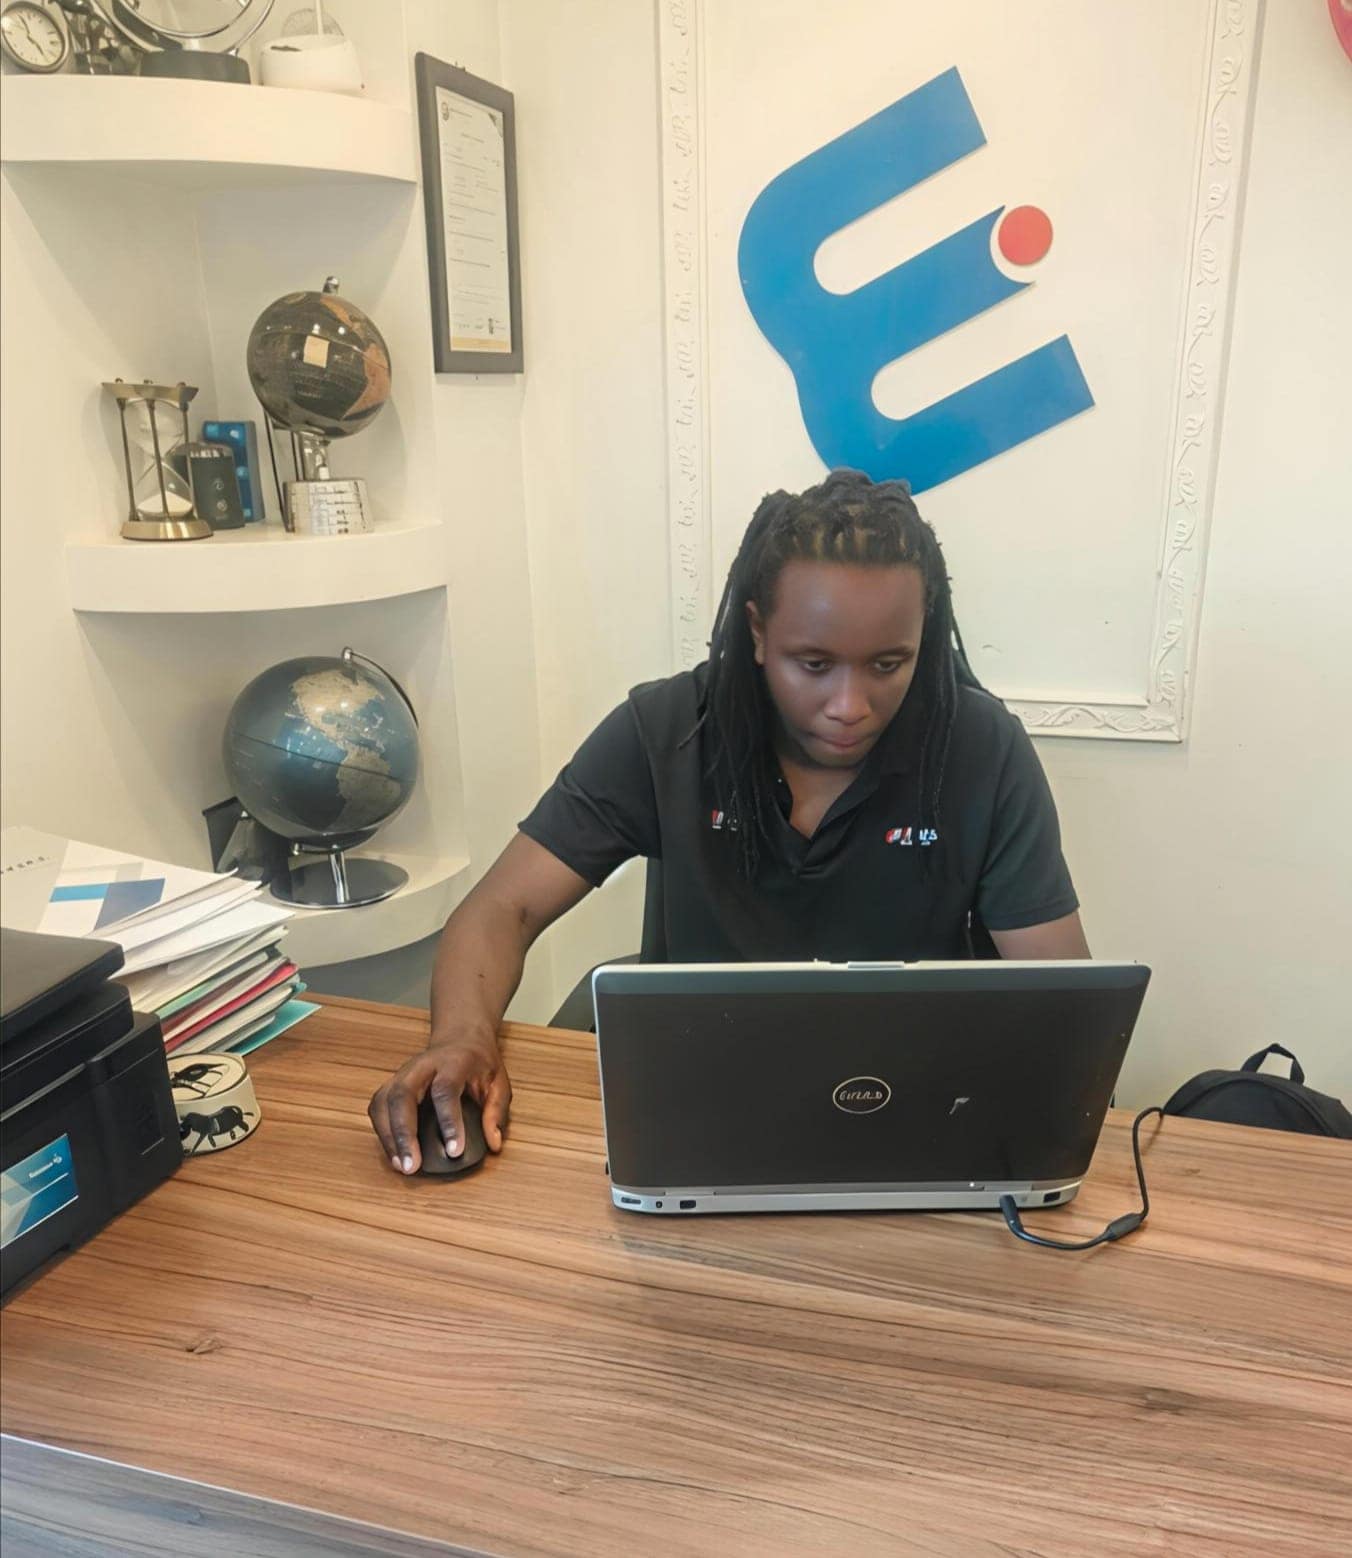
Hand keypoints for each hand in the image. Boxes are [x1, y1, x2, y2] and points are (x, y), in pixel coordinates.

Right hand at [367, 1033, 511, 1174]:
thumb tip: (493, 1144)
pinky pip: (378, 1108)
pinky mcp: (391, 1084)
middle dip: (404, 1133)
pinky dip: (382, 1133)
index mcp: (453, 1062)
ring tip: (402, 1166)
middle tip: (412, 1166)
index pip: (445, 1090)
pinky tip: (394, 1154)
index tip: (454, 1151)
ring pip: (383, 1102)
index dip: (449, 1122)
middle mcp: (421, 1066)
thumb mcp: (499, 1082)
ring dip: (389, 1137)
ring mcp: (402, 1073)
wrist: (460, 1038)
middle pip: (402, 1096)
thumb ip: (496, 1111)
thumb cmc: (479, 1063)